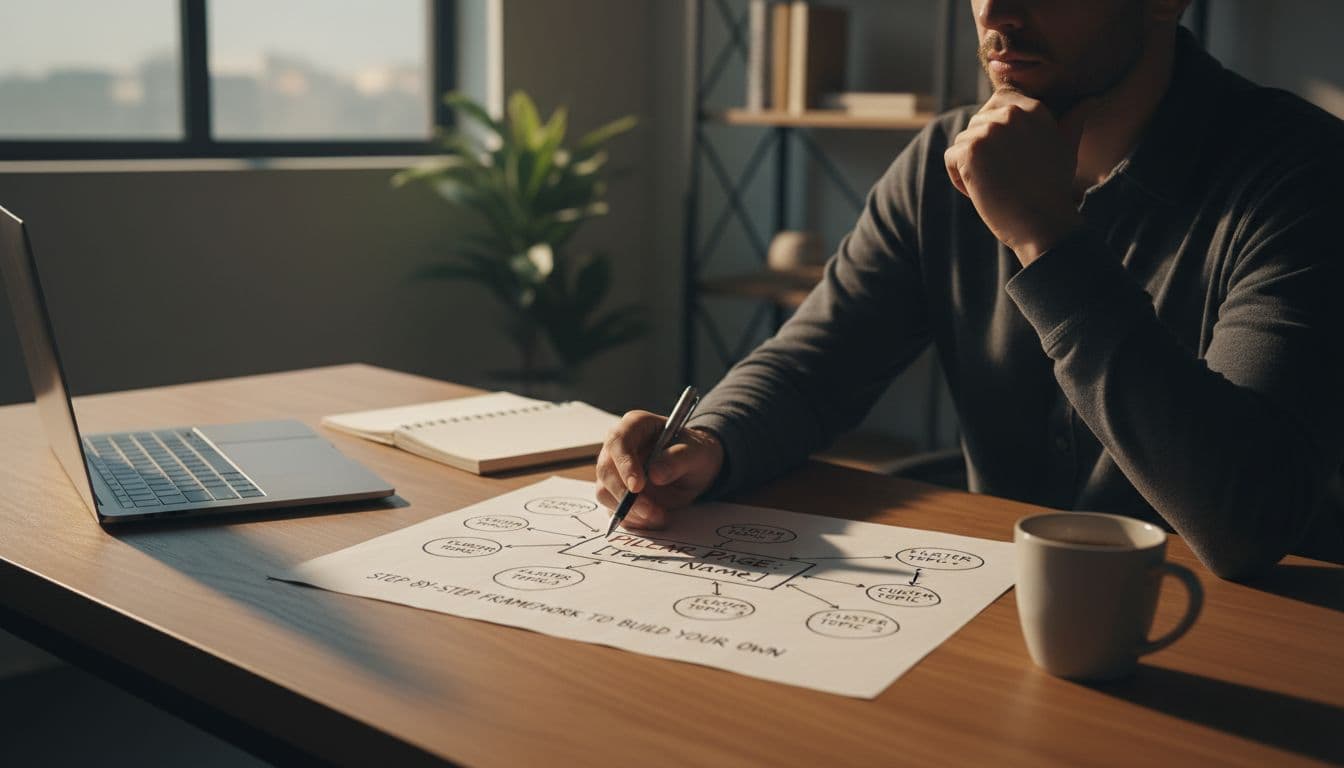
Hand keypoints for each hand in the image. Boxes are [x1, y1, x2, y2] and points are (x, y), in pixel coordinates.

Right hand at [594, 410, 724, 529]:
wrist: (694, 469)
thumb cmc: (693, 452)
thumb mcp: (696, 452)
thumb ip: (678, 459)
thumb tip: (655, 474)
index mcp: (635, 425)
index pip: (619, 440)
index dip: (624, 463)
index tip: (637, 486)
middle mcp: (618, 447)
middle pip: (606, 470)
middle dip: (626, 495)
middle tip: (651, 510)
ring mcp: (613, 470)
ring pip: (605, 492)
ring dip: (629, 511)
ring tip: (658, 516)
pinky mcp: (615, 492)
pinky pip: (612, 509)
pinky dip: (631, 519)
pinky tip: (652, 518)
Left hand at [943, 91, 1092, 264]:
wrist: (1042, 222)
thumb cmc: (1053, 188)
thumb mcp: (1068, 146)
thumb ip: (1074, 119)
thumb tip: (1092, 99)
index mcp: (1033, 108)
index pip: (999, 99)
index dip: (995, 125)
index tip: (1009, 153)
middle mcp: (1010, 113)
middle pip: (977, 122)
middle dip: (984, 148)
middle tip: (1006, 174)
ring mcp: (988, 131)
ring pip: (963, 141)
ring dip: (972, 165)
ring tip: (998, 184)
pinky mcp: (969, 151)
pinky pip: (951, 158)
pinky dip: (959, 178)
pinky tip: (982, 192)